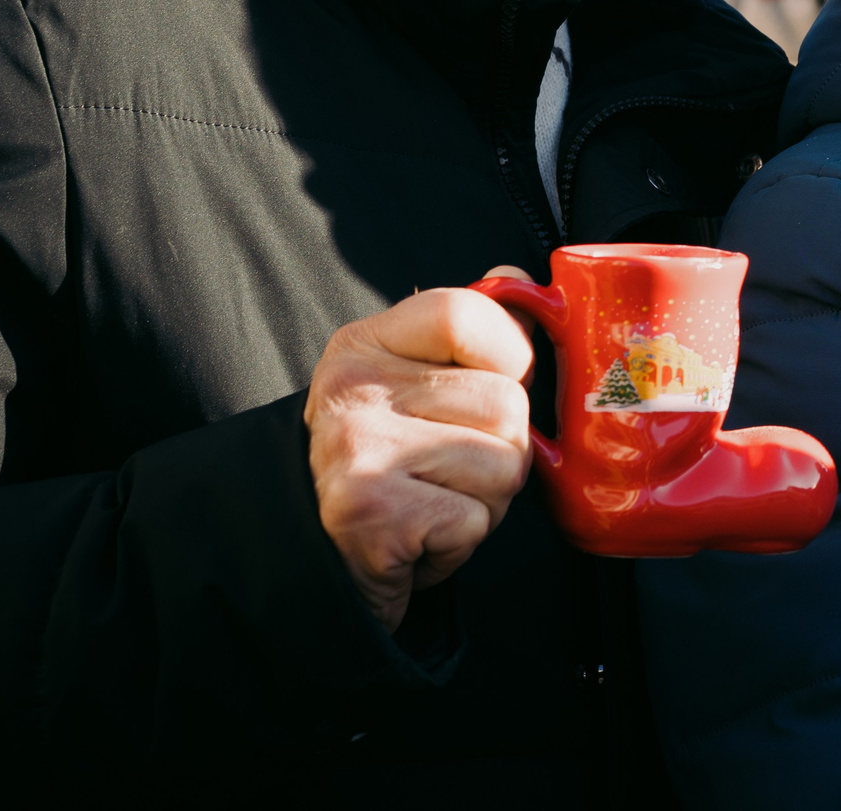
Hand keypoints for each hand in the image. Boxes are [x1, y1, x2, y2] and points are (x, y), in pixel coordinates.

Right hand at [304, 276, 536, 631]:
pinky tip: (422, 537)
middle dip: (503, 449)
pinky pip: (478, 519)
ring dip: (488, 499)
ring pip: (506, 463)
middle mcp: (351, 390)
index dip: (508, 352)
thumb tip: (518, 278)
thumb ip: (470, 334)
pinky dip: (464, 539)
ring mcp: (356, 450)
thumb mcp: (417, 384)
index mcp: (362, 345)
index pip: (464, 312)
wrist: (323, 563)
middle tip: (449, 471)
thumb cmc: (389, 468)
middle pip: (506, 401)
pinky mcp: (372, 513)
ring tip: (436, 502)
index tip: (494, 383)